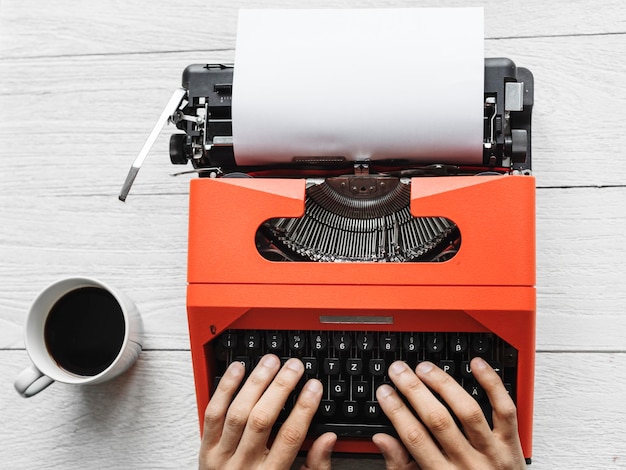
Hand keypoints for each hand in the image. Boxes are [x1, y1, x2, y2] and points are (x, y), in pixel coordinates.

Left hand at [199, 354, 336, 469]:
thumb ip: (314, 467)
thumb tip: (328, 439)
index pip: (289, 437)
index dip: (304, 408)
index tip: (314, 386)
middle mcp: (244, 466)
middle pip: (262, 420)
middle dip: (280, 388)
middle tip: (294, 367)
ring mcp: (222, 456)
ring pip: (238, 413)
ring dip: (256, 383)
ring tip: (271, 362)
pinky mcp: (205, 448)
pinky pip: (213, 413)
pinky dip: (225, 388)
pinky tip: (238, 369)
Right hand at [373, 357, 526, 469]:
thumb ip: (402, 466)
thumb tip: (382, 439)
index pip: (415, 438)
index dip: (396, 411)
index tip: (385, 392)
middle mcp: (469, 464)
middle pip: (439, 420)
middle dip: (414, 390)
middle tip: (399, 371)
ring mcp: (493, 453)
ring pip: (468, 411)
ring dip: (444, 385)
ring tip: (425, 368)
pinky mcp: (512, 444)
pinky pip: (504, 410)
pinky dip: (492, 384)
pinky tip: (477, 365)